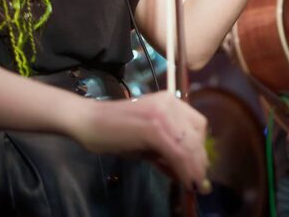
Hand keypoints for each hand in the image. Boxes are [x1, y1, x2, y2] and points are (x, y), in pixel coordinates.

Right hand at [67, 92, 210, 194]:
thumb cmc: (114, 133)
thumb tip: (189, 175)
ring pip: (190, 146)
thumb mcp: (147, 143)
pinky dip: (185, 170)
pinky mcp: (154, 128)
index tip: (199, 170)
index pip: (197, 126)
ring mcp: (163, 113)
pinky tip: (186, 182)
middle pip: (197, 136)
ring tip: (194, 186)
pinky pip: (178, 153)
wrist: (87, 122)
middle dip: (200, 162)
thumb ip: (168, 154)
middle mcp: (170, 103)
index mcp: (171, 102)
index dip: (200, 149)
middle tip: (199, 183)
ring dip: (195, 169)